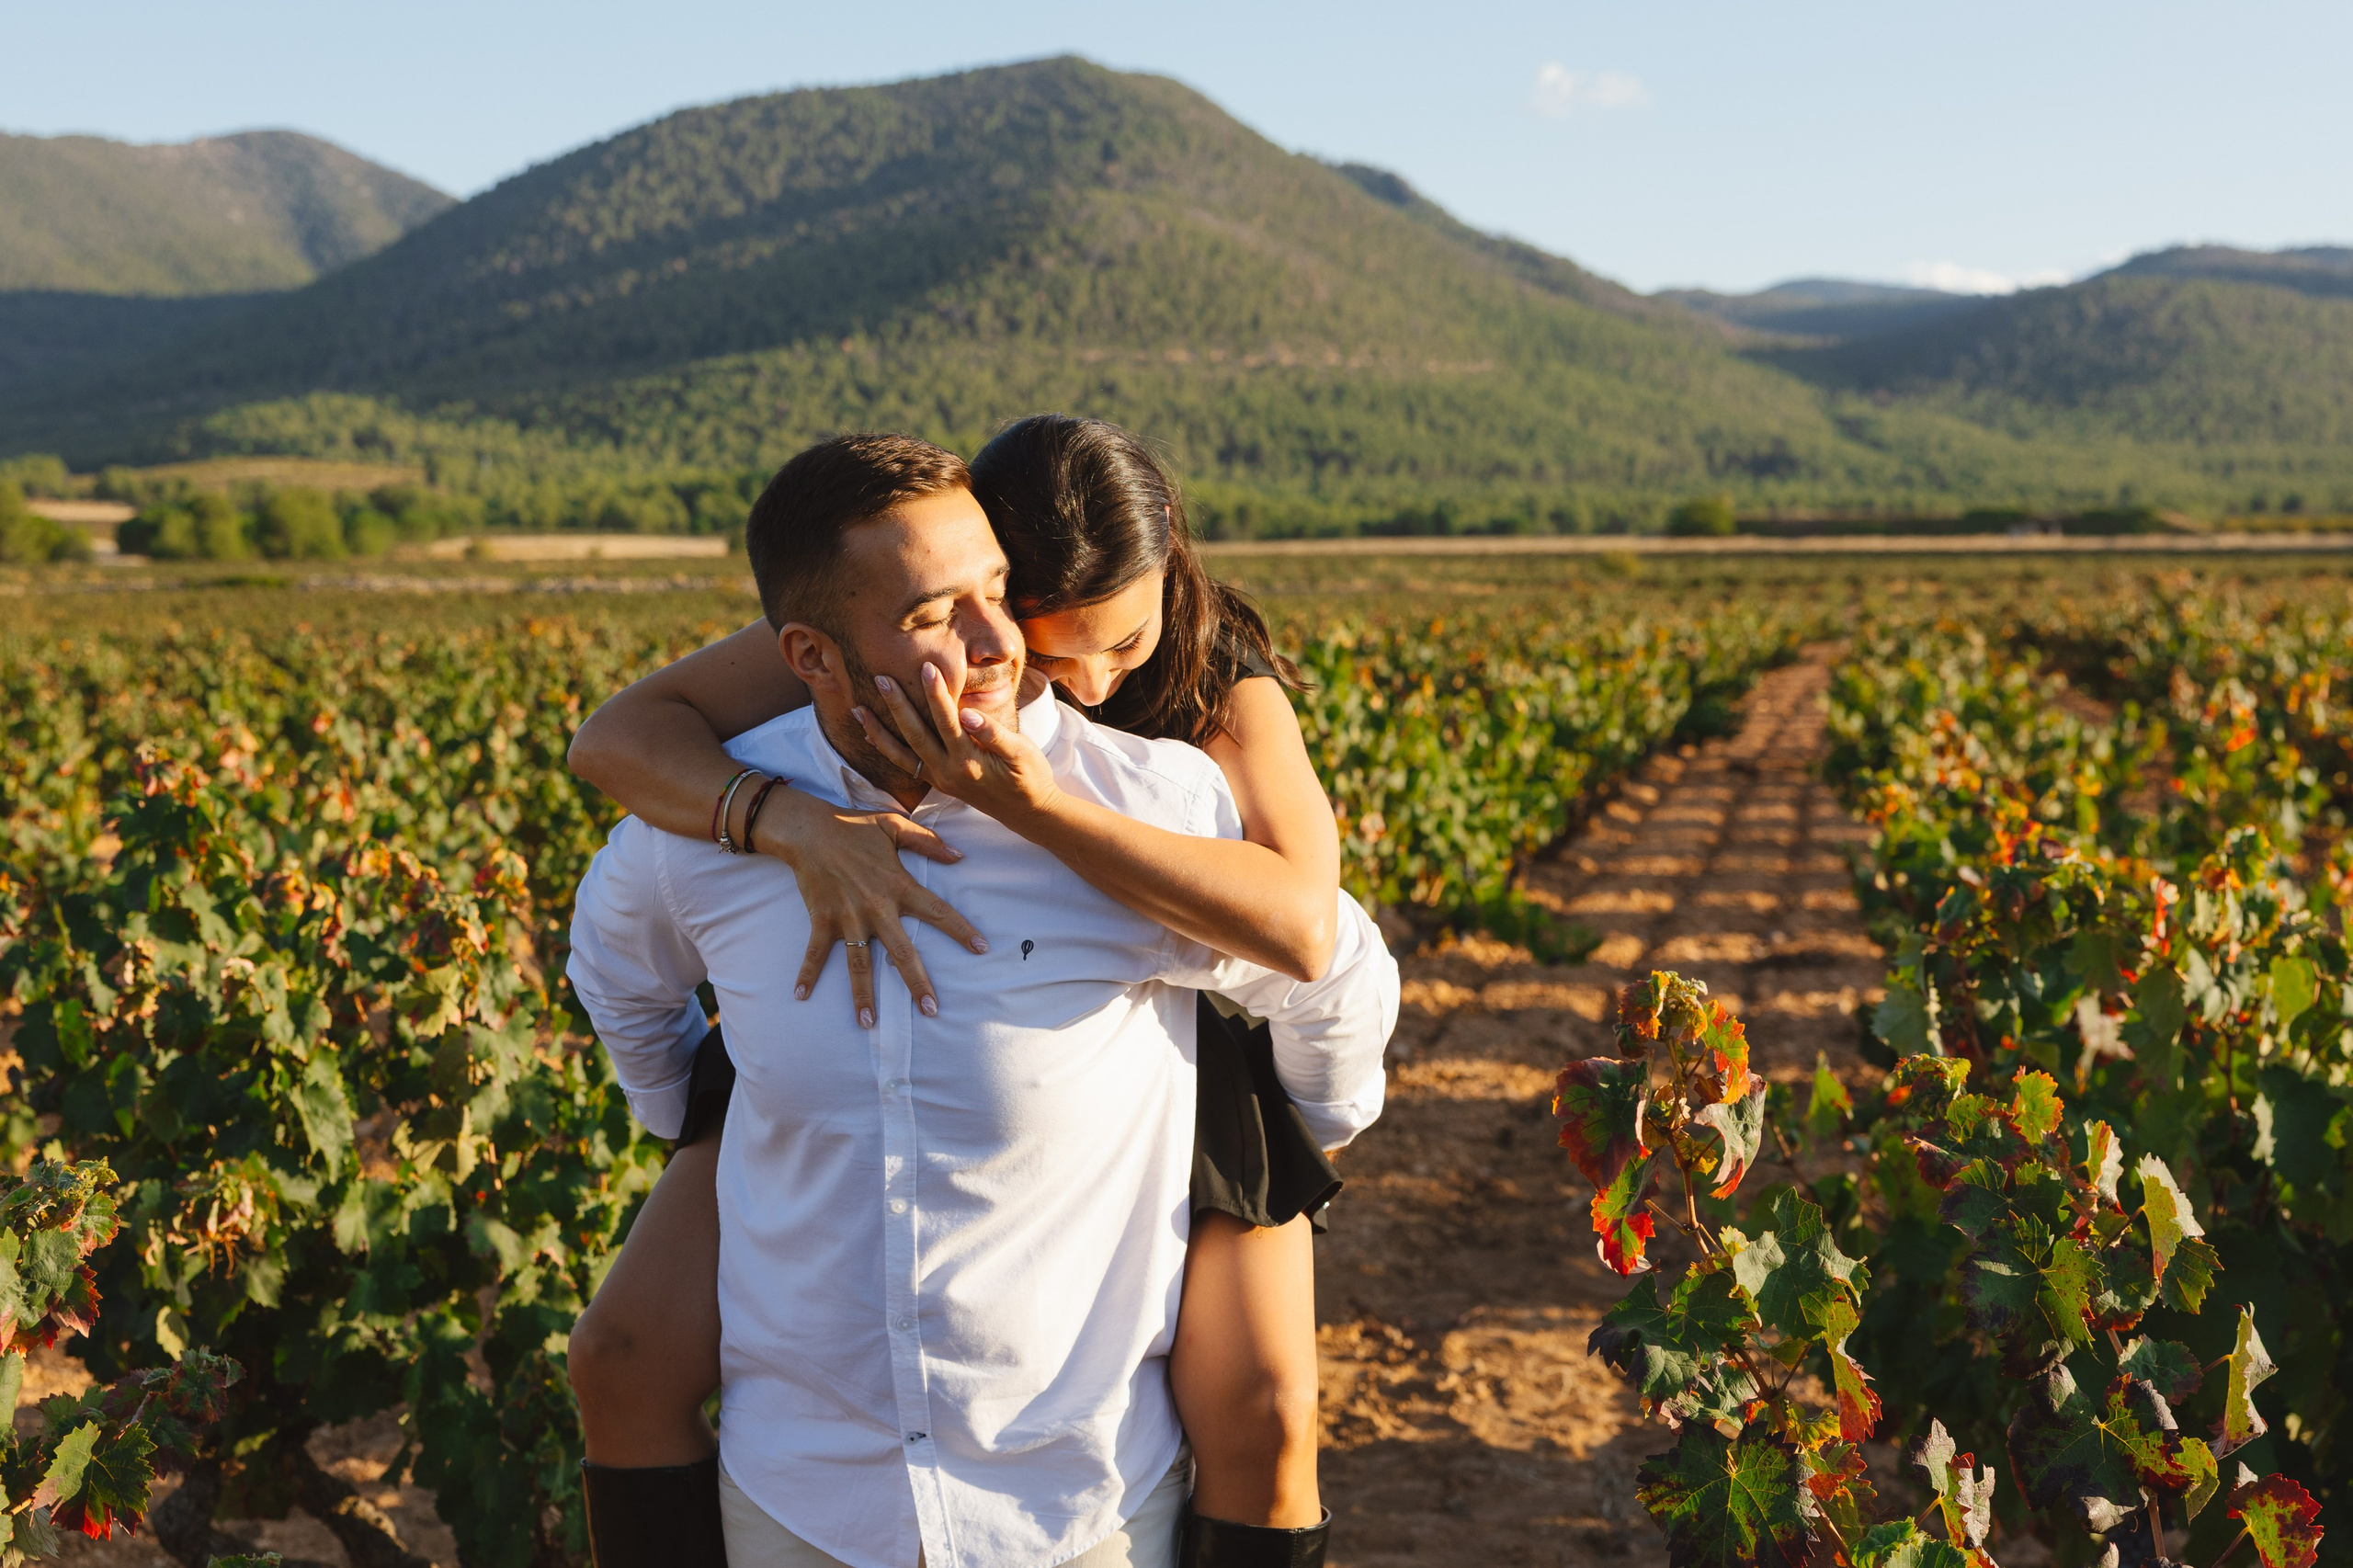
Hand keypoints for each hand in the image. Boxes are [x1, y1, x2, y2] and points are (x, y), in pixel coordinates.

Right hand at [750, 784, 986, 1026]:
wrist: (808, 829)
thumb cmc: (854, 826)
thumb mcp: (894, 825)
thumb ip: (928, 841)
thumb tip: (960, 855)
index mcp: (898, 886)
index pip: (937, 912)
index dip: (961, 930)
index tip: (981, 948)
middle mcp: (875, 908)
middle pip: (901, 953)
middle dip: (917, 983)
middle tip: (931, 1011)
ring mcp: (847, 918)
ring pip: (859, 964)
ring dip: (862, 995)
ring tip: (868, 1023)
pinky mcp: (821, 920)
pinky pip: (814, 952)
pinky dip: (806, 973)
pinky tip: (800, 996)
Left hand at [853, 663, 1062, 826]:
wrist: (1028, 812)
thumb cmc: (1030, 777)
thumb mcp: (1022, 753)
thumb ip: (994, 733)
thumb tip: (969, 714)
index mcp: (970, 760)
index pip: (947, 720)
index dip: (936, 693)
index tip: (926, 666)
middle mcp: (949, 772)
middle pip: (916, 734)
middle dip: (897, 705)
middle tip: (881, 678)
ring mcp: (941, 779)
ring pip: (903, 753)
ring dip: (879, 731)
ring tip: (858, 709)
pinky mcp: (939, 783)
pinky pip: (907, 765)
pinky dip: (888, 750)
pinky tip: (872, 736)